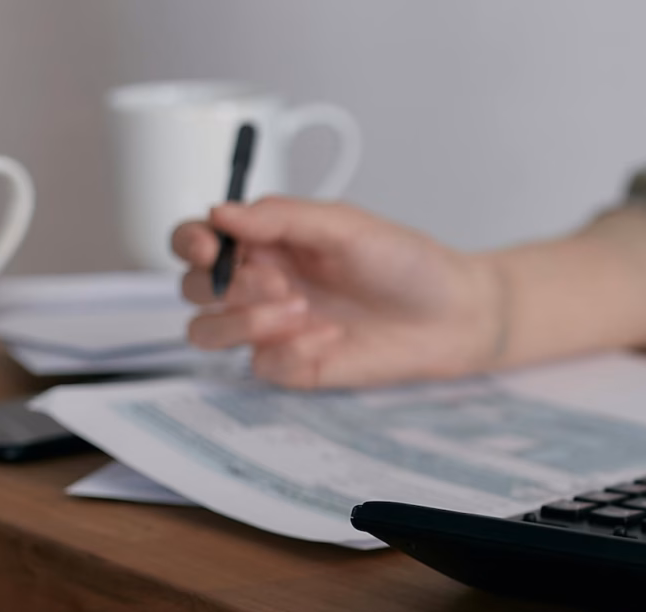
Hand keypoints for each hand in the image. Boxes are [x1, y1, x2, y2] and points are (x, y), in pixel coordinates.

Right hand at [171, 196, 504, 387]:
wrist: (455, 315)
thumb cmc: (406, 264)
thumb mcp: (346, 226)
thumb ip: (282, 216)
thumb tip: (221, 212)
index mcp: (267, 241)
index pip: (197, 240)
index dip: (190, 242)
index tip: (209, 246)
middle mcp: (261, 284)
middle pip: (192, 287)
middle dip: (223, 284)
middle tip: (280, 282)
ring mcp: (273, 329)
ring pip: (207, 331)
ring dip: (241, 321)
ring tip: (298, 308)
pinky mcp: (295, 366)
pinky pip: (261, 365)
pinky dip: (290, 351)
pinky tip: (332, 338)